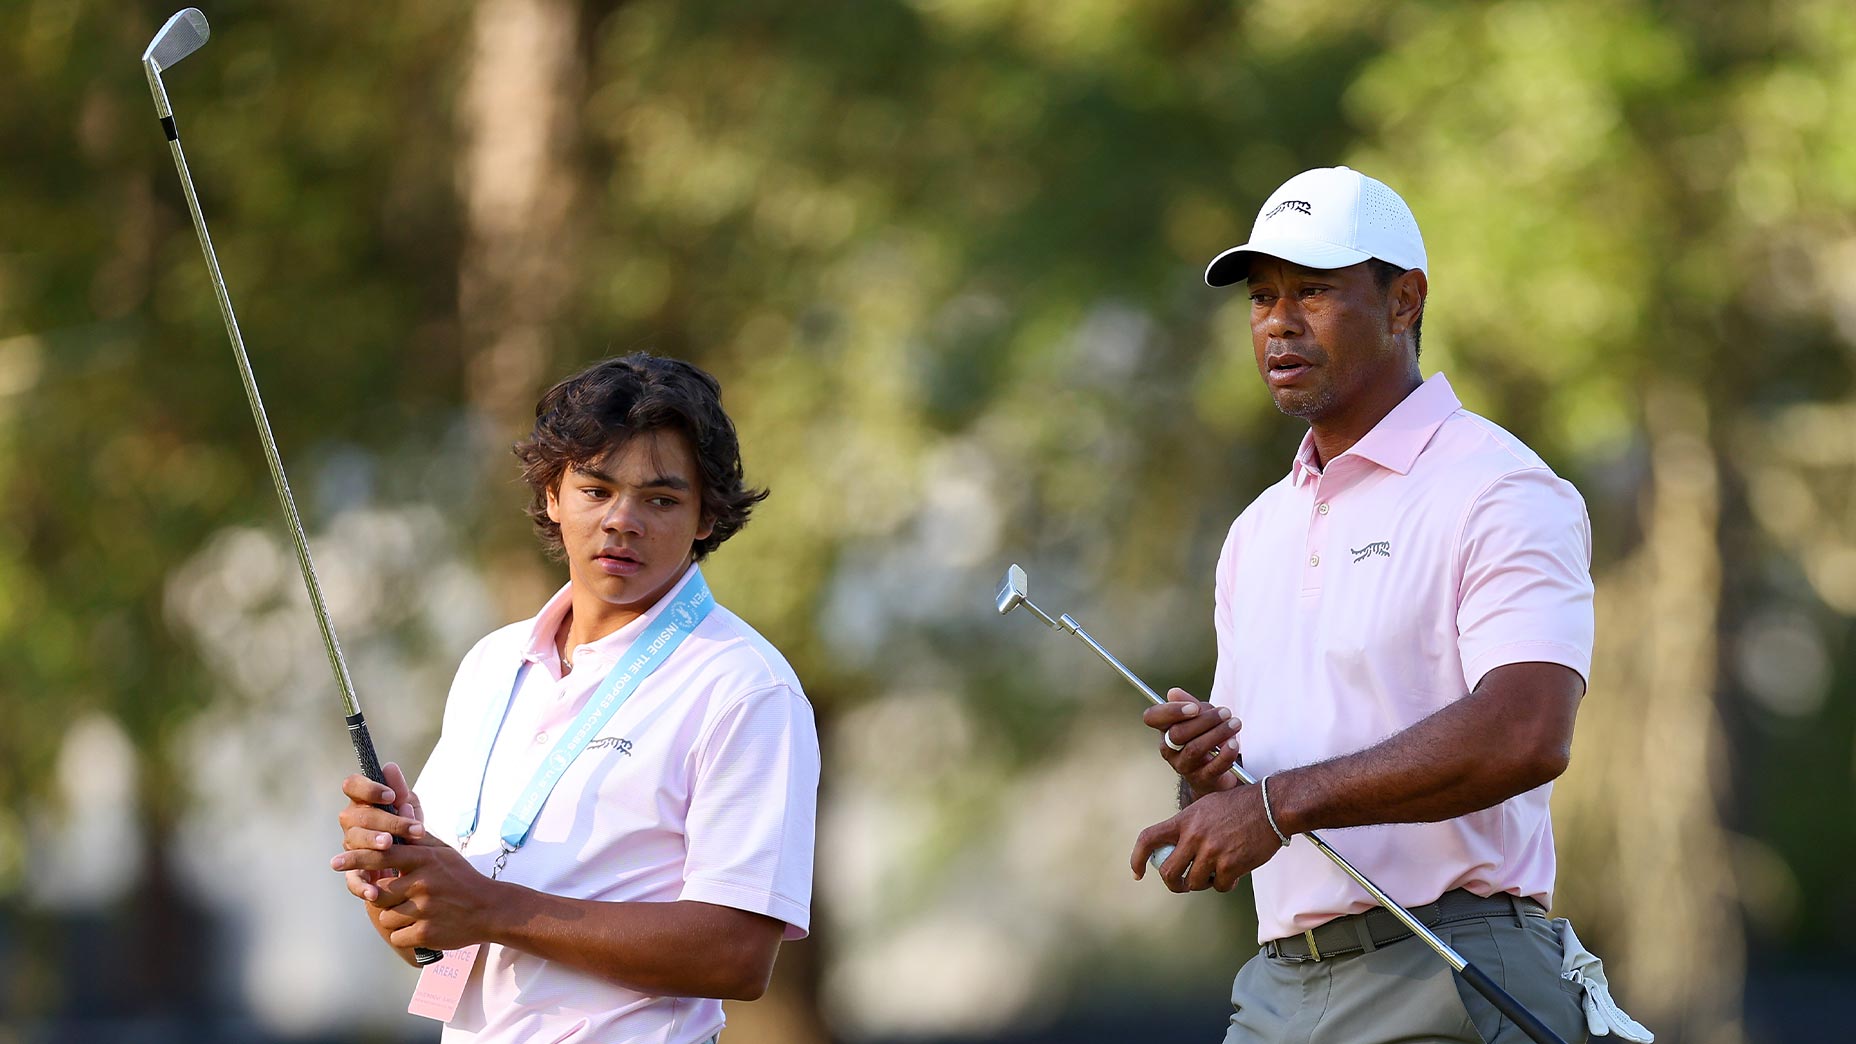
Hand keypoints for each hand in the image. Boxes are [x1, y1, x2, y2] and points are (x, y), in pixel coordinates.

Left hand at [330, 816, 499, 952]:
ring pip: (386, 917)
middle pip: (379, 892)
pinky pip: (397, 936)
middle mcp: (422, 883)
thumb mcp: (442, 852)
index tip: (335, 862)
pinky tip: (422, 928)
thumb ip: (417, 835)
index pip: (383, 854)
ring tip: (416, 913)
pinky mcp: (426, 933)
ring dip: (395, 918)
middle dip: (383, 898)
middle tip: (401, 897)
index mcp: (424, 860)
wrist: (489, 909)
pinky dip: (405, 934)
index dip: (356, 858)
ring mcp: (424, 910)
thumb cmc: (461, 878)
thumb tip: (401, 807)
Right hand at [336, 763, 425, 903]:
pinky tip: (373, 892)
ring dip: (371, 842)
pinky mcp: (355, 872)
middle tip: (407, 828)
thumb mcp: (411, 809)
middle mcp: (352, 822)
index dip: (368, 789)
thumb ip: (402, 793)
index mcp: (363, 801)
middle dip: (384, 820)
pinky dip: (361, 885)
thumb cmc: (408, 828)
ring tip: (389, 845)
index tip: (391, 796)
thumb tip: (390, 768)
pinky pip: (353, 879)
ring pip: (353, 841)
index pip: (352, 785)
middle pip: (357, 815)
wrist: (414, 865)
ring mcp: (350, 846)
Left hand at [1129, 783, 1282, 892]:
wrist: (1270, 807)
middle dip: (1173, 883)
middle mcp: (1194, 836)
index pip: (1149, 838)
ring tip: (1215, 872)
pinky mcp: (1230, 865)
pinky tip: (1233, 873)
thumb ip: (1189, 826)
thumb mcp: (1206, 806)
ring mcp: (1211, 852)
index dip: (1137, 857)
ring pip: (1194, 883)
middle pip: (1168, 872)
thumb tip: (1176, 847)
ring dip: (1204, 883)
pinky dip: (1226, 884)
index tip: (1137, 872)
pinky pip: (1220, 886)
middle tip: (1182, 884)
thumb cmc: (1240, 806)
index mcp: (1185, 820)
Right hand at [1141, 688, 1240, 796]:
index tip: (1195, 707)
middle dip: (1205, 720)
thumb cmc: (1206, 738)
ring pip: (1194, 749)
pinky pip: (1212, 767)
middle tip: (1226, 712)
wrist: (1216, 773)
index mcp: (1165, 729)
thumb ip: (1191, 704)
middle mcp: (1169, 749)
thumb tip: (1173, 692)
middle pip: (1177, 733)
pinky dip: (1225, 754)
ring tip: (1235, 724)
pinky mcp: (1202, 780)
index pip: (1153, 717)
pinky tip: (1234, 744)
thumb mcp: (1200, 718)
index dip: (1171, 711)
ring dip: (1218, 733)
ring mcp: (1184, 766)